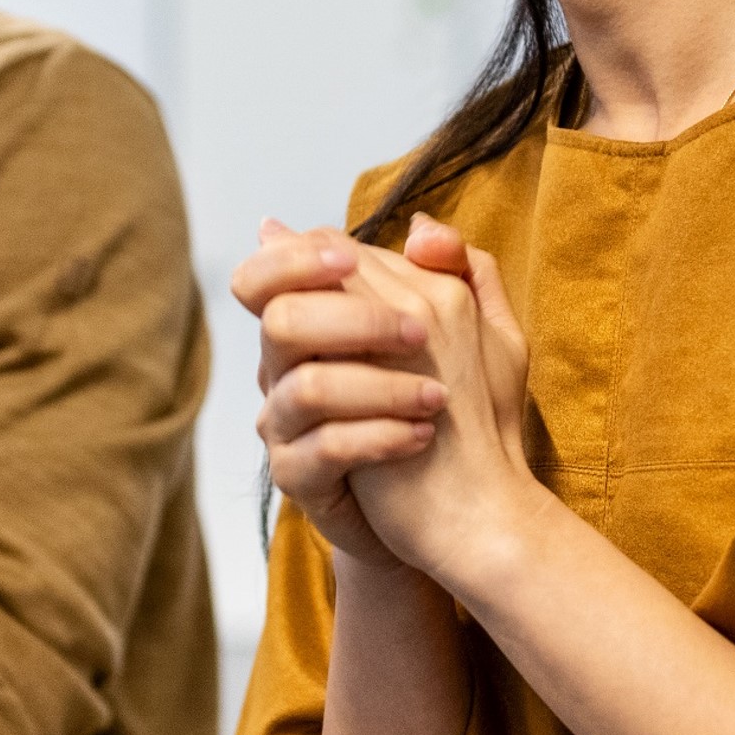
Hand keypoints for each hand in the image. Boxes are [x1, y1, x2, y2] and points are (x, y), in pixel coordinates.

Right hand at [230, 217, 537, 584]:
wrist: (447, 507)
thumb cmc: (450, 411)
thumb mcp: (466, 334)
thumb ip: (451, 273)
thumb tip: (419, 227)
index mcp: (315, 325)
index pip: (268, 274)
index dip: (299, 257)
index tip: (353, 259)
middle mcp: (285, 371)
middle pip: (280, 322)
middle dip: (354, 319)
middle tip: (421, 332)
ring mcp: (286, 427)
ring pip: (306, 388)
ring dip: (380, 385)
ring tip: (436, 397)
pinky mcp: (298, 478)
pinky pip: (323, 449)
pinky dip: (380, 436)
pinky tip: (421, 435)